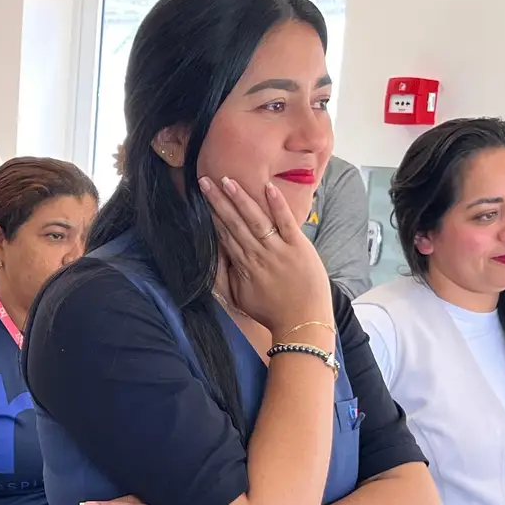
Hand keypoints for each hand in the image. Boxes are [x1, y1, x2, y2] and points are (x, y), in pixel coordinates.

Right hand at [199, 176, 332, 340]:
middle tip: (205, 181)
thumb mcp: (240, 299)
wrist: (302, 323)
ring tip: (227, 181)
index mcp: (244, 266)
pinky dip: (277, 205)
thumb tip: (216, 257)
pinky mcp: (298, 247)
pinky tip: (268, 188)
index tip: (202, 198)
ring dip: (241, 200)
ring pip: (255, 220)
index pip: (224, 234)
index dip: (212, 215)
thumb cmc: (272, 312)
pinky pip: (286, 223)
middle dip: (219, 201)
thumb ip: (227, 277)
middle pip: (234, 223)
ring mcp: (278, 250)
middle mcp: (258, 255)